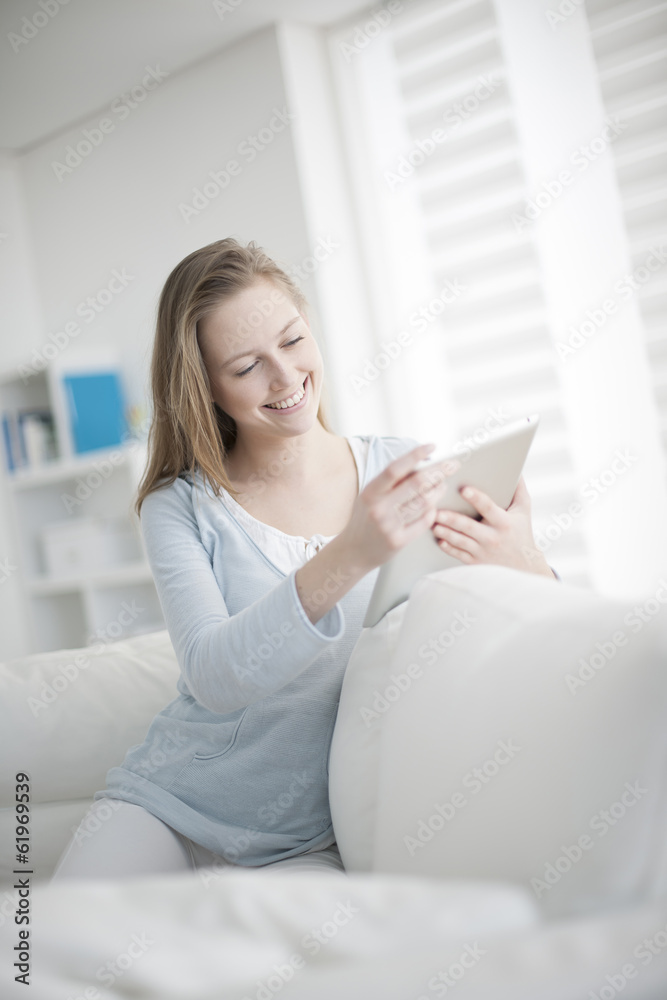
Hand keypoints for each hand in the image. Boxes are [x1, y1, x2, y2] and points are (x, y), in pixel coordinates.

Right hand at [339, 444, 460, 573]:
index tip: (432, 446)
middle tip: (452, 464)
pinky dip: (433, 511)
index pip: (395, 468)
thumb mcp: (371, 496)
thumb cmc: (366, 518)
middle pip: (416, 483)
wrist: (354, 551)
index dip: (415, 455)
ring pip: (425, 502)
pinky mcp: (398, 541)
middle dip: (439, 471)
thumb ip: (391, 482)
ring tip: (442, 485)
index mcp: (370, 491)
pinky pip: (424, 521)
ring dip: (438, 491)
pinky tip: (433, 507)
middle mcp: (378, 507)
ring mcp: (388, 525)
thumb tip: (422, 463)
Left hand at [430, 476, 555, 577]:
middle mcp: (492, 538)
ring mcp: (483, 551)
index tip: (463, 489)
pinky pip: (459, 554)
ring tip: (432, 523)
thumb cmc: (521, 532)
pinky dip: (448, 548)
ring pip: (460, 541)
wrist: (523, 566)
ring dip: (445, 532)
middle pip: (468, 526)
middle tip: (435, 510)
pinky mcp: (475, 561)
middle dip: (451, 518)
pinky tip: (439, 540)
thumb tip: (515, 469)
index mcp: (503, 522)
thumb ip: (518, 489)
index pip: (488, 507)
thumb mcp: (524, 510)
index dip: (476, 498)